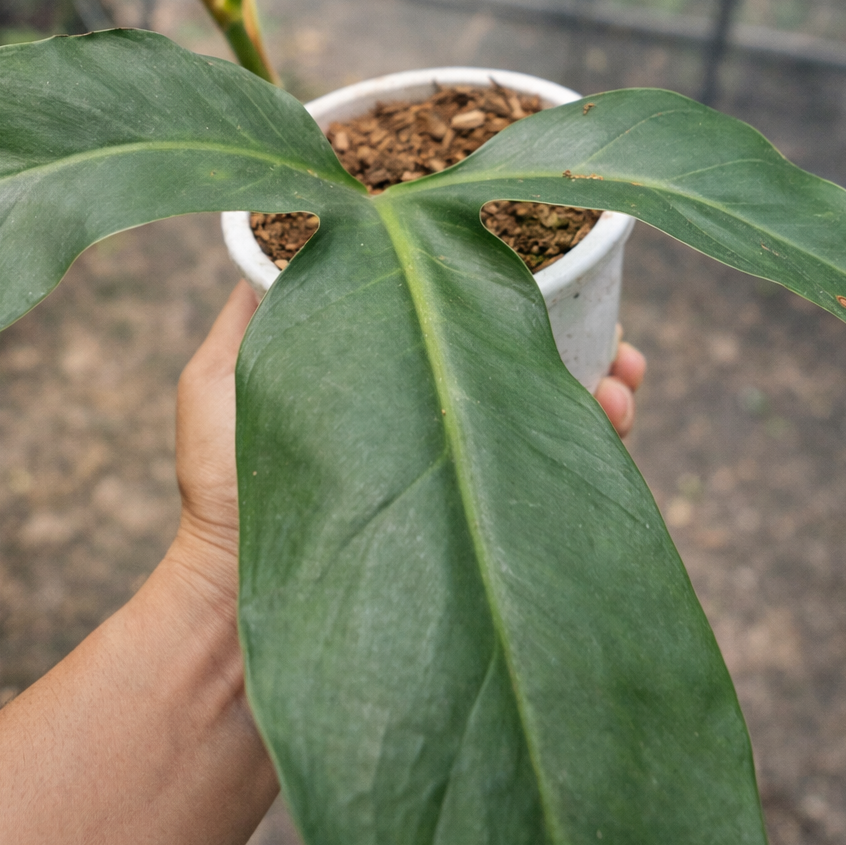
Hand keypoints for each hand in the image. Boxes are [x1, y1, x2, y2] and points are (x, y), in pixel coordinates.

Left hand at [170, 287, 646, 605]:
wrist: (235, 617)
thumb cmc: (220, 492)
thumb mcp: (218, 378)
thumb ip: (249, 310)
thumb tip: (278, 226)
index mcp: (387, 366)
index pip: (462, 309)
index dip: (512, 278)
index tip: (546, 249)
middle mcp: (433, 411)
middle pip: (520, 355)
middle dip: (580, 331)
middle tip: (613, 328)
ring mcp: (460, 468)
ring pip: (550, 409)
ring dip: (602, 381)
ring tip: (627, 369)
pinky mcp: (482, 525)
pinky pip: (558, 476)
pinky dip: (600, 442)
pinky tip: (616, 415)